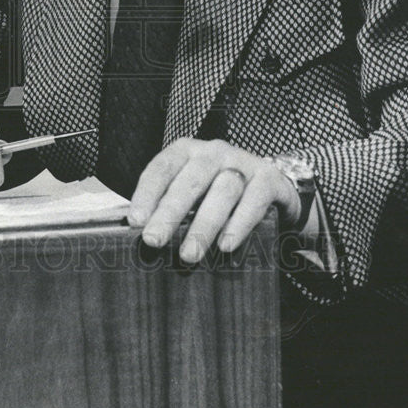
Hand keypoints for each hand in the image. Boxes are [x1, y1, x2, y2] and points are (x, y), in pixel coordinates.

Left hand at [127, 138, 300, 263]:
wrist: (271, 190)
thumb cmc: (218, 196)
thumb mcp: (192, 195)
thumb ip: (170, 209)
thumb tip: (141, 239)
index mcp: (188, 152)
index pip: (162, 167)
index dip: (147, 193)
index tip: (136, 221)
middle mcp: (214, 152)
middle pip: (191, 180)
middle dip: (170, 212)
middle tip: (154, 241)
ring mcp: (244, 163)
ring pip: (223, 189)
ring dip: (204, 224)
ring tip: (189, 255)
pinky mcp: (270, 179)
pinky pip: (255, 199)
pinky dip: (240, 223)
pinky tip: (226, 245)